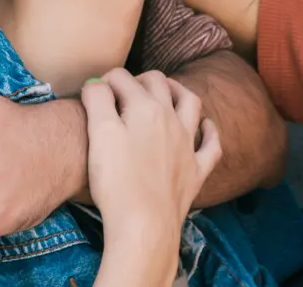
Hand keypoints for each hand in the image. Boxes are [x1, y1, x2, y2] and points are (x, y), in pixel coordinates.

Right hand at [83, 69, 219, 285]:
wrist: (144, 225)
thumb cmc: (117, 180)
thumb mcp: (99, 133)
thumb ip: (97, 100)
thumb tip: (97, 82)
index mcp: (145, 108)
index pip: (122, 79)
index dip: (104, 81)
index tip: (92, 93)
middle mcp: (171, 119)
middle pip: (158, 83)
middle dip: (140, 79)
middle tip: (123, 90)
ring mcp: (187, 145)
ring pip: (190, 103)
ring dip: (178, 91)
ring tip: (167, 90)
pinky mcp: (196, 171)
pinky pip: (210, 145)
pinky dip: (209, 132)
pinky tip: (205, 127)